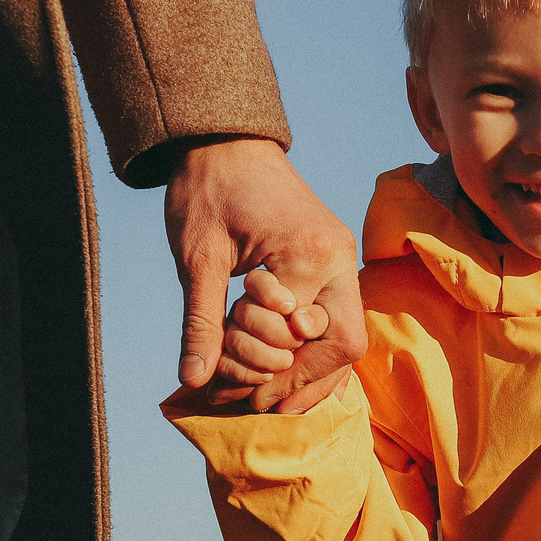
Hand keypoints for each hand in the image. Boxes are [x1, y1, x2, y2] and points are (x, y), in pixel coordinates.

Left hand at [165, 137, 362, 412]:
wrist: (222, 139)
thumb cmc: (205, 190)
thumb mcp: (197, 260)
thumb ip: (202, 323)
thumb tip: (194, 381)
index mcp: (308, 254)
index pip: (307, 341)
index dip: (275, 374)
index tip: (234, 389)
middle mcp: (338, 256)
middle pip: (344, 346)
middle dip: (301, 381)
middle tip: (255, 401)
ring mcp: (341, 256)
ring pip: (346, 336)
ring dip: (309, 369)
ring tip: (266, 394)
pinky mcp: (333, 256)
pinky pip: (336, 316)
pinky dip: (311, 347)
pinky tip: (282, 368)